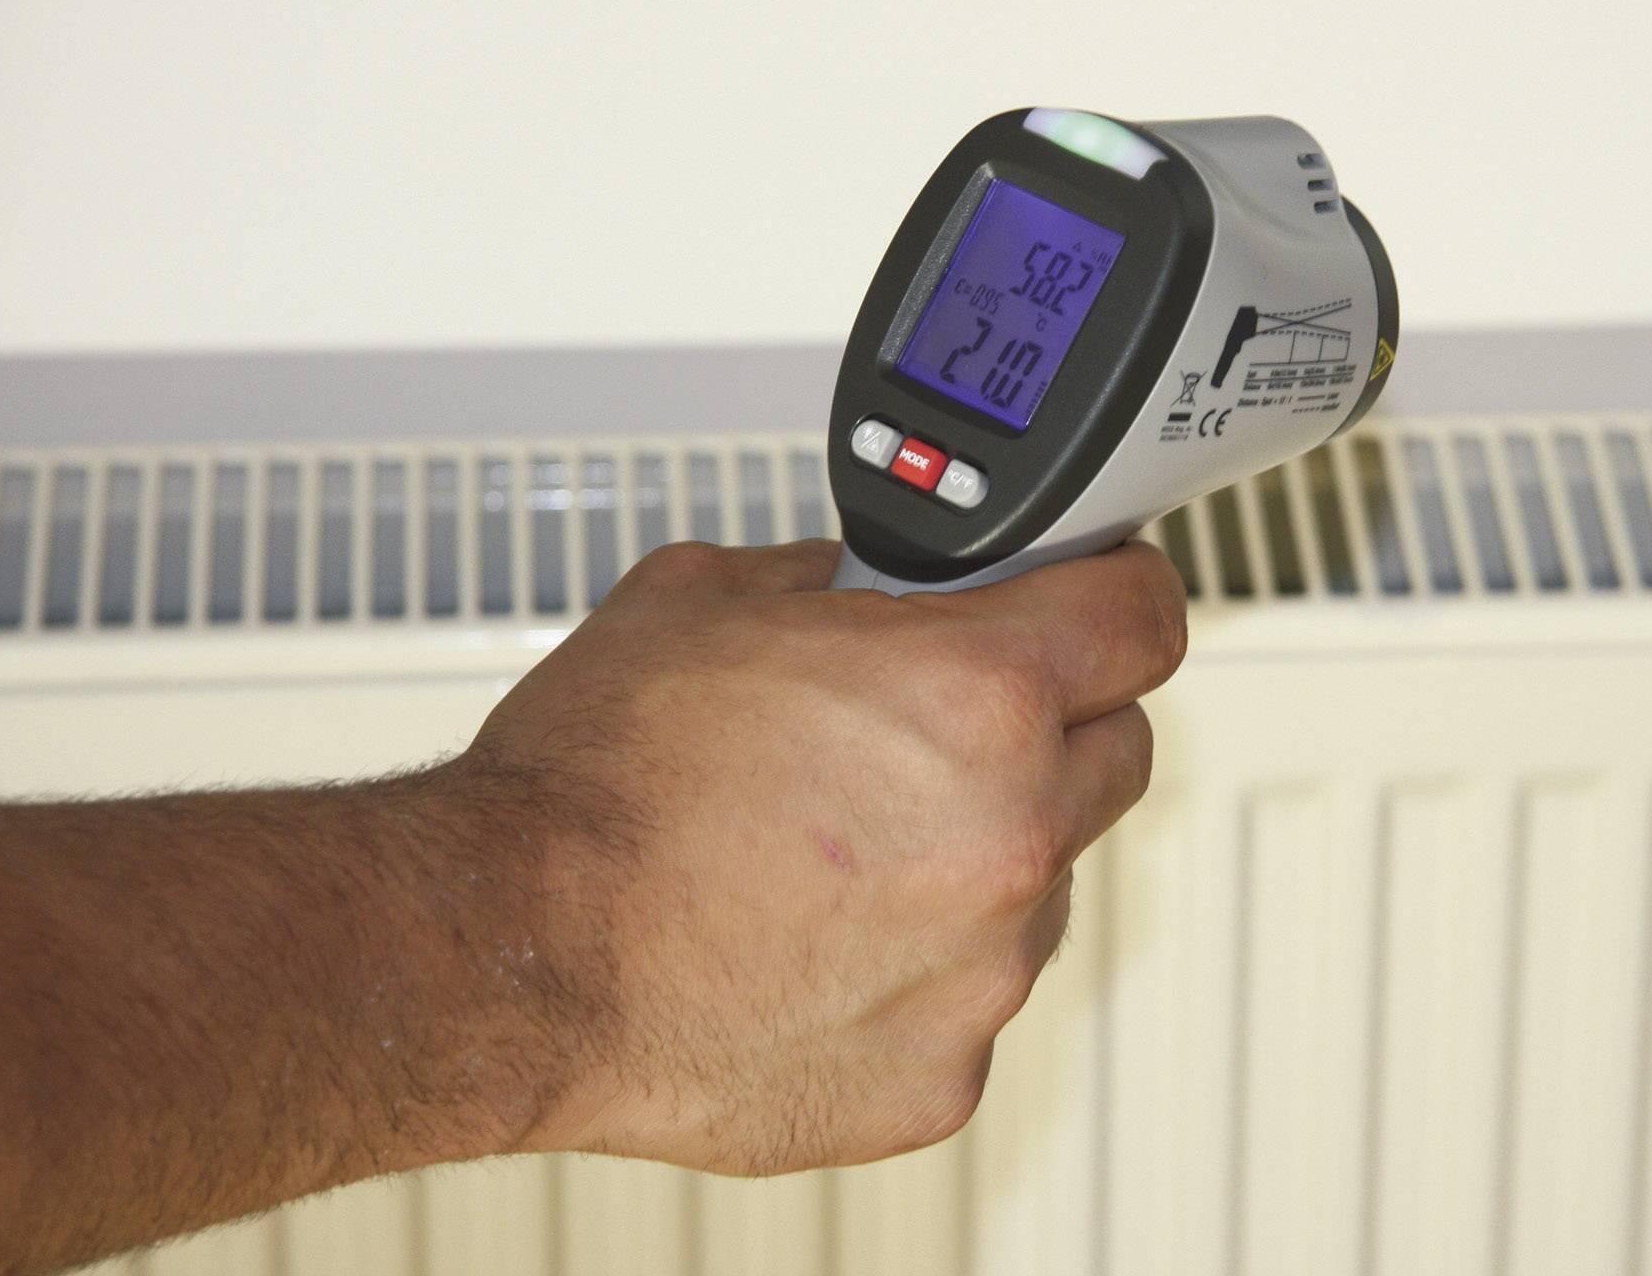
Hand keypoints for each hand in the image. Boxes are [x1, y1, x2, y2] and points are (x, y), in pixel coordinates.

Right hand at [451, 538, 1185, 1174]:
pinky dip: (917, 970)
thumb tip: (882, 579)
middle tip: (938, 728)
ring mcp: (987, 968)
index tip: (1098, 602)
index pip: (1146, 618)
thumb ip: (836, 576)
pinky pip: (970, 996)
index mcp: (978, 694)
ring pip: (1046, 882)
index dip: (1116, 595)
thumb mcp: (708, 597)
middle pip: (1115, 750)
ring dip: (979, 856)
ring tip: (841, 852)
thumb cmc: (590, 786)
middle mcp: (1012, 833)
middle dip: (1048, 726)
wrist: (506, 955)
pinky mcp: (943, 1075)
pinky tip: (815, 943)